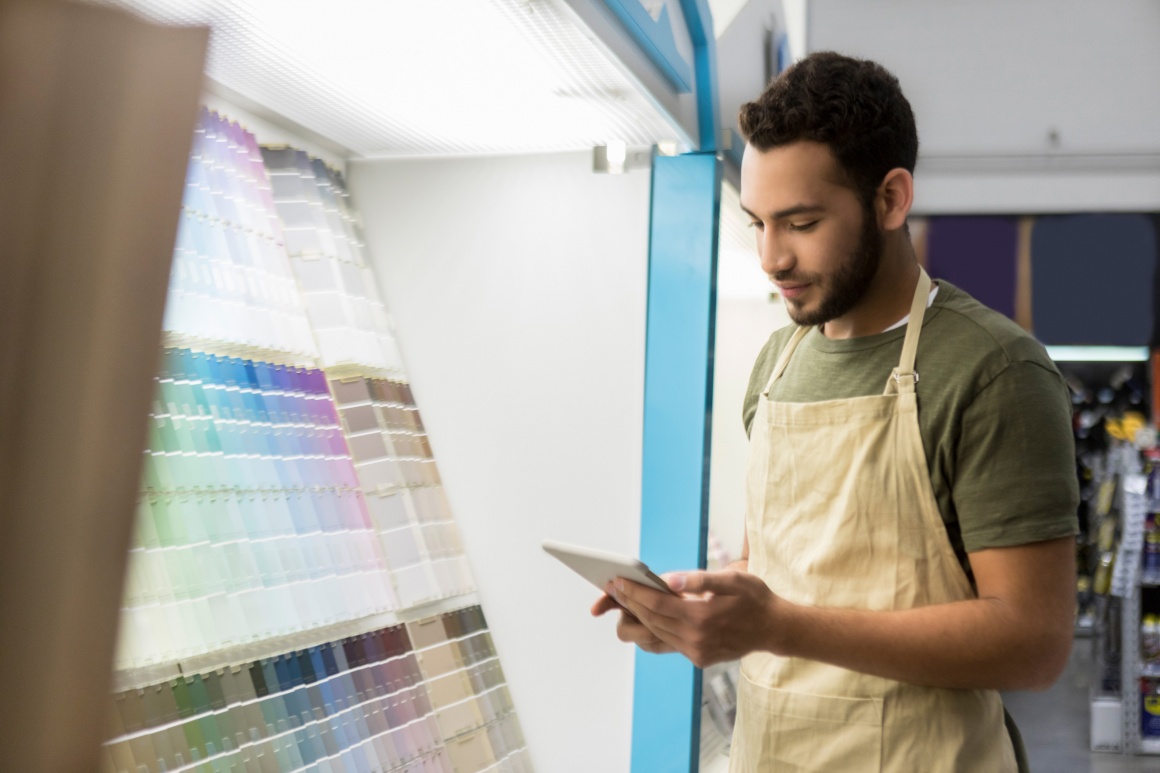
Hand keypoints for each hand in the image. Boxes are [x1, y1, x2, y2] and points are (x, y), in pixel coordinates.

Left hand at [604, 570, 788, 667]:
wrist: (774, 628)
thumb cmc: (755, 598)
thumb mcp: (733, 579)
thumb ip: (700, 579)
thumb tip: (668, 579)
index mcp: (702, 617)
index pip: (656, 605)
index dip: (634, 593)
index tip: (617, 581)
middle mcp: (696, 639)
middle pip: (651, 620)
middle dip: (630, 603)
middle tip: (614, 587)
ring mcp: (697, 652)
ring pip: (656, 635)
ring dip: (639, 618)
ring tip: (626, 600)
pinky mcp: (699, 659)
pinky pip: (668, 644)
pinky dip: (655, 629)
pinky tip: (647, 615)